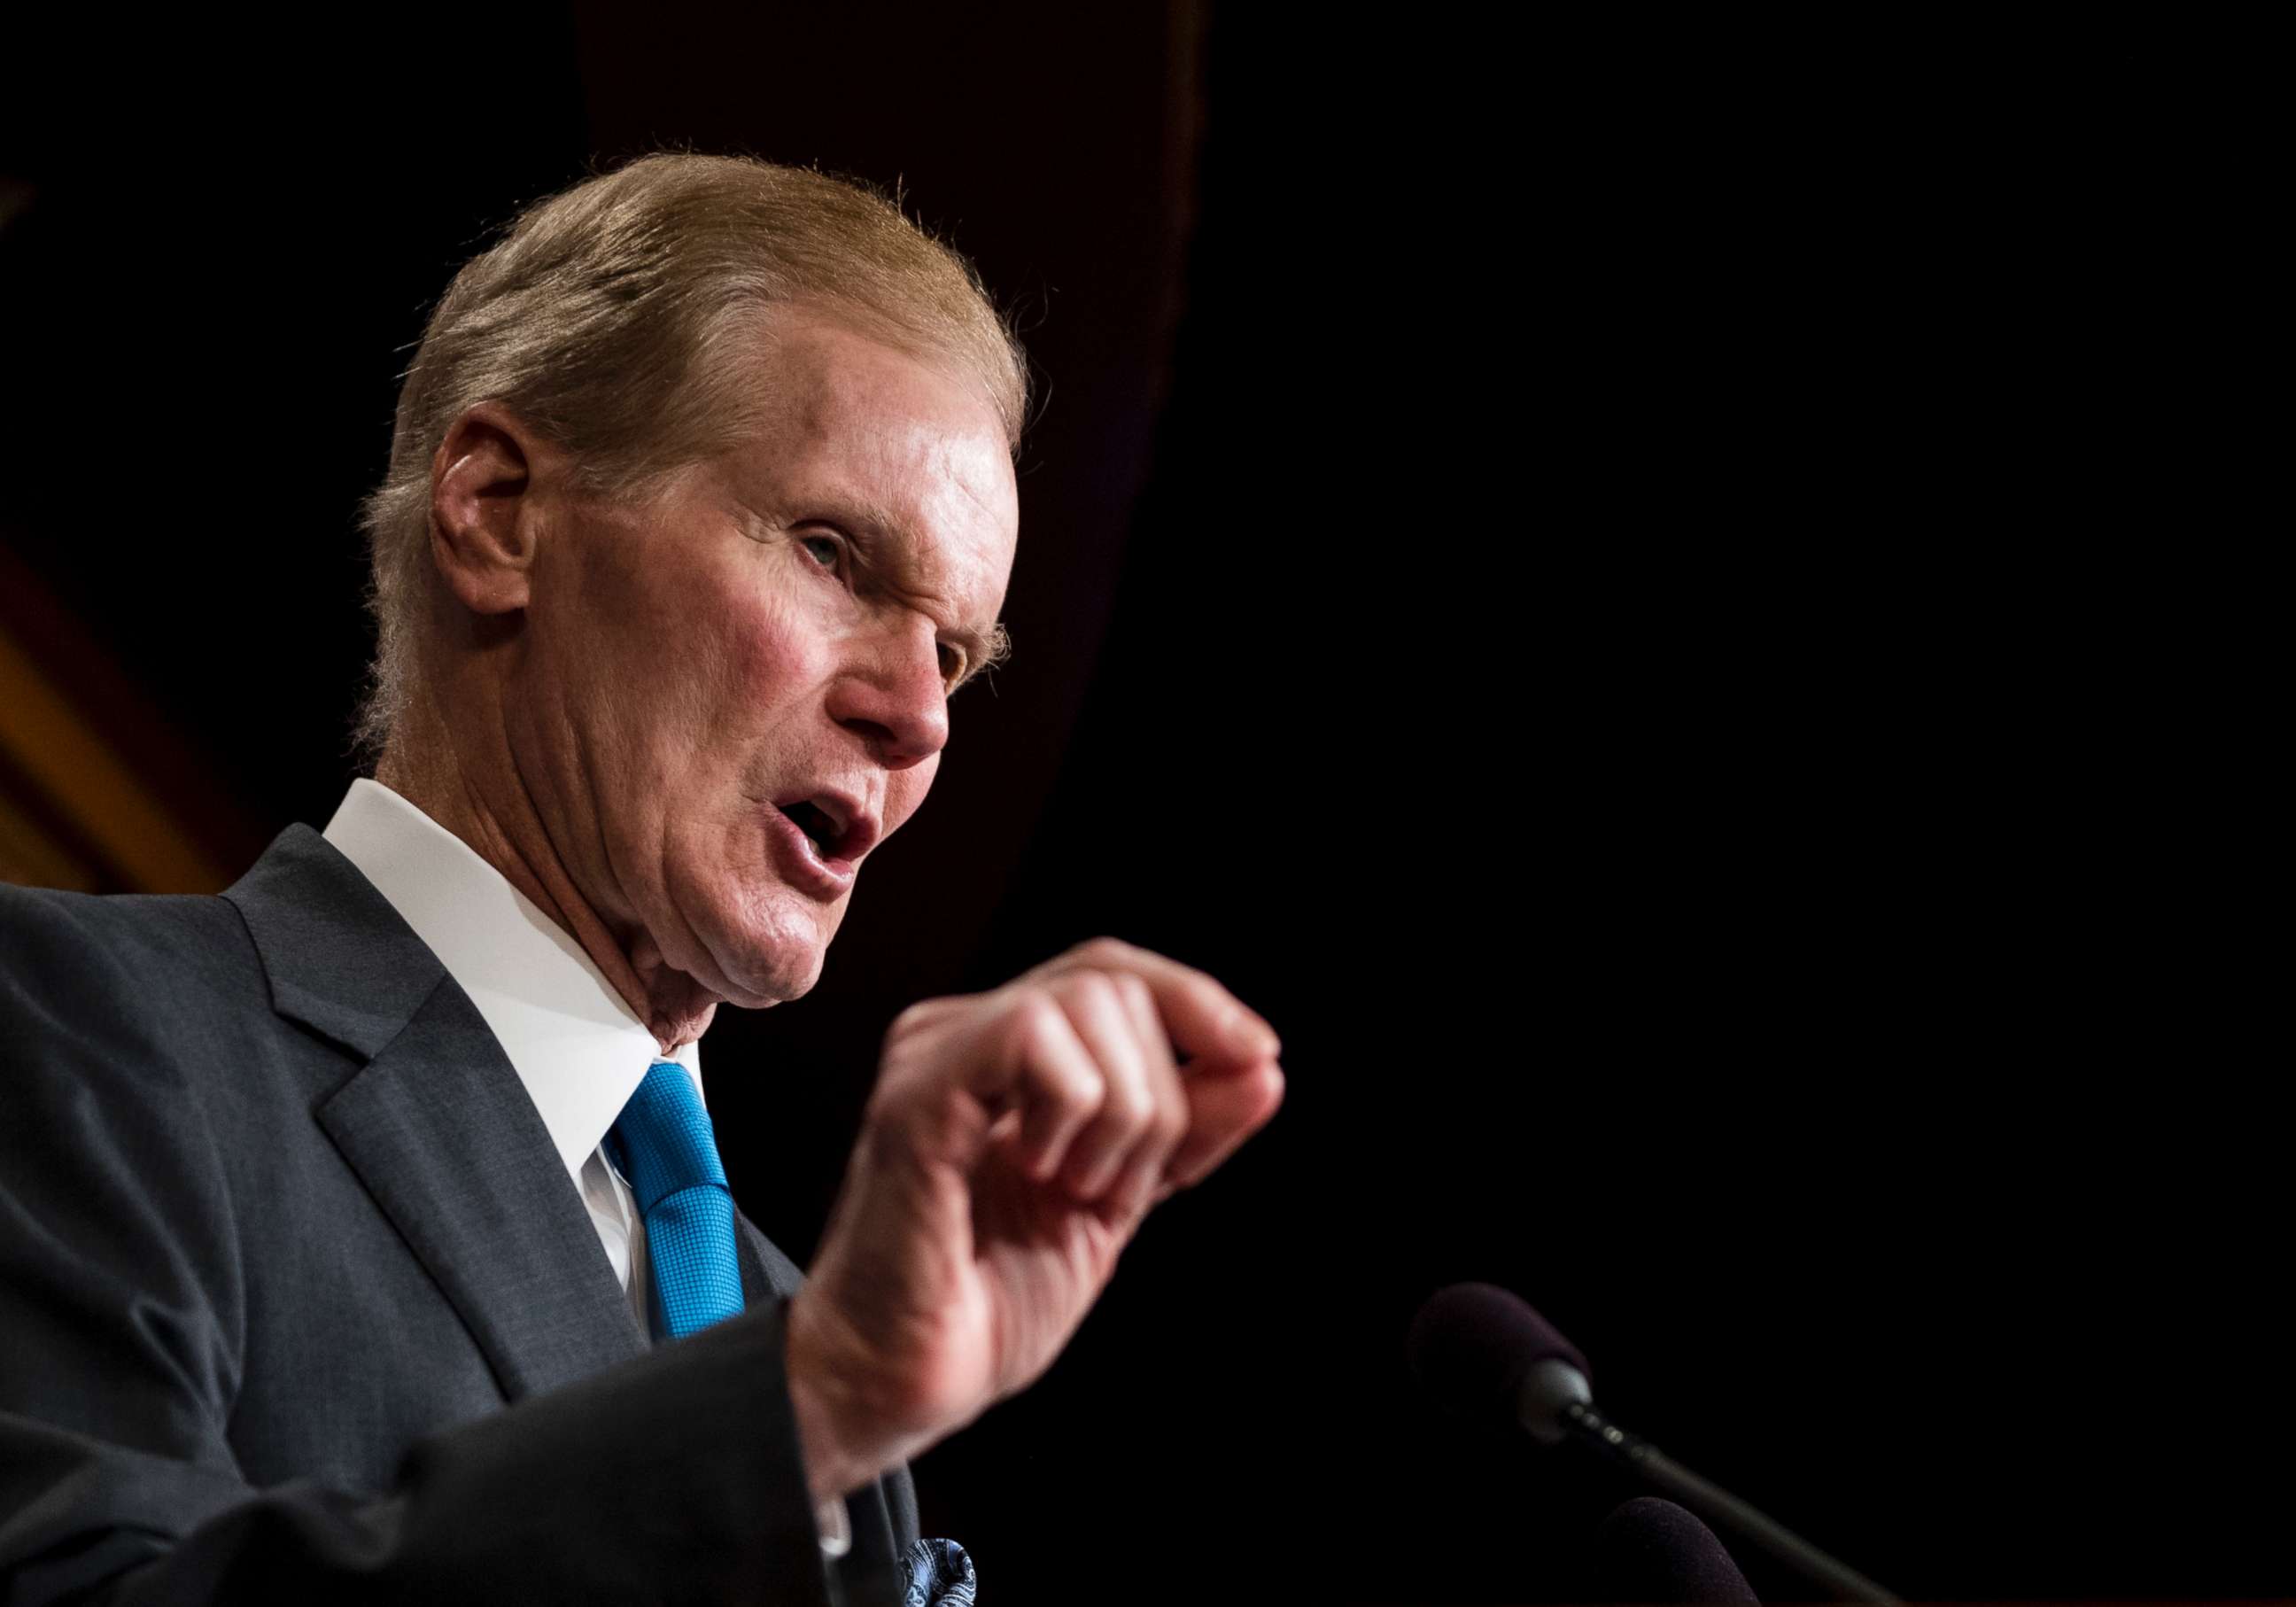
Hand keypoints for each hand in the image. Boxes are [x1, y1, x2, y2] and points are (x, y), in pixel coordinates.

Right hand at [783, 938, 1283, 1501]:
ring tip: (1073, 1189)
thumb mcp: (1122, 1200)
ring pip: (1086, 1002)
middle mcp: (961, 1034)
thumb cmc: (990, 1300)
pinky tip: (1039, 1172)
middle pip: (1113, 983)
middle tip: (1114, 1190)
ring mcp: (933, 1056)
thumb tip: (1263, 1064)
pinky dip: (1074, 1109)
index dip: (1198, 1005)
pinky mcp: (916, 1094)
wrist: (902, 1381)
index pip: (1116, 973)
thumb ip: (1189, 1130)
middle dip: (1160, 1093)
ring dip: (1122, 1114)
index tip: (1260, 1060)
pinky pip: (1031, 1036)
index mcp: (1003, 1051)